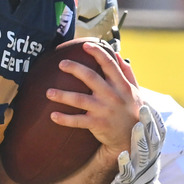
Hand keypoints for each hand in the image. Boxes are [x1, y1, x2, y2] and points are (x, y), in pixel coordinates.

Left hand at [48, 41, 141, 158]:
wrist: (134, 138)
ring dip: (62, 95)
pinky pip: (78, 121)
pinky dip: (65, 119)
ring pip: (80, 99)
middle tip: (61, 63)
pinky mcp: (98, 124)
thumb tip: (118, 55)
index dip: (97, 53)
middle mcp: (112, 95)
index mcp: (121, 85)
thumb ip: (127, 73)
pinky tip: (53, 115)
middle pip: (90, 77)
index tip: (85, 45)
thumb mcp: (136, 91)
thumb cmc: (133, 111)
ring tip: (48, 92)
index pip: (109, 64)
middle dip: (74, 68)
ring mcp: (104, 110)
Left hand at [105, 104, 165, 183]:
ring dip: (140, 139)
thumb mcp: (142, 151)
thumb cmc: (135, 169)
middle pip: (153, 139)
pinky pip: (129, 172)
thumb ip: (140, 132)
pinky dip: (126, 163)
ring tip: (136, 127)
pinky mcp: (130, 182)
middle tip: (144, 108)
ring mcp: (142, 171)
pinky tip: (122, 155)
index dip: (155, 117)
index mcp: (153, 150)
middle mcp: (150, 159)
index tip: (149, 103)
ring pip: (143, 153)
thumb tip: (137, 108)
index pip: (158, 131)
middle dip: (149, 123)